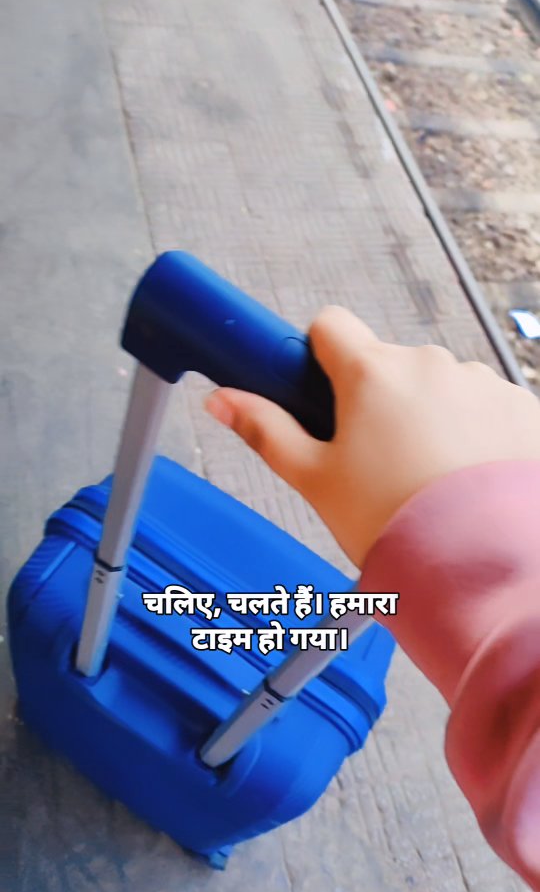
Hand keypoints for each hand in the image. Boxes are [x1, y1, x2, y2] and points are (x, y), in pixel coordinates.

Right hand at [205, 306, 539, 566]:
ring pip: (437, 386)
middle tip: (371, 459)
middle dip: (375, 400)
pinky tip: (465, 478)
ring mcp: (481, 383)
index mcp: (372, 373)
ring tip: (424, 477)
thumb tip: (221, 400)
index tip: (318, 390)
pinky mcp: (521, 408)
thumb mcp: (315, 480)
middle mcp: (429, 364)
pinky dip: (473, 432)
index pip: (330, 325)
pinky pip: (484, 406)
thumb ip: (266, 430)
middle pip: (386, 364)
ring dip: (427, 415)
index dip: (318, 355)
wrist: (483, 566)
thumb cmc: (397, 525)